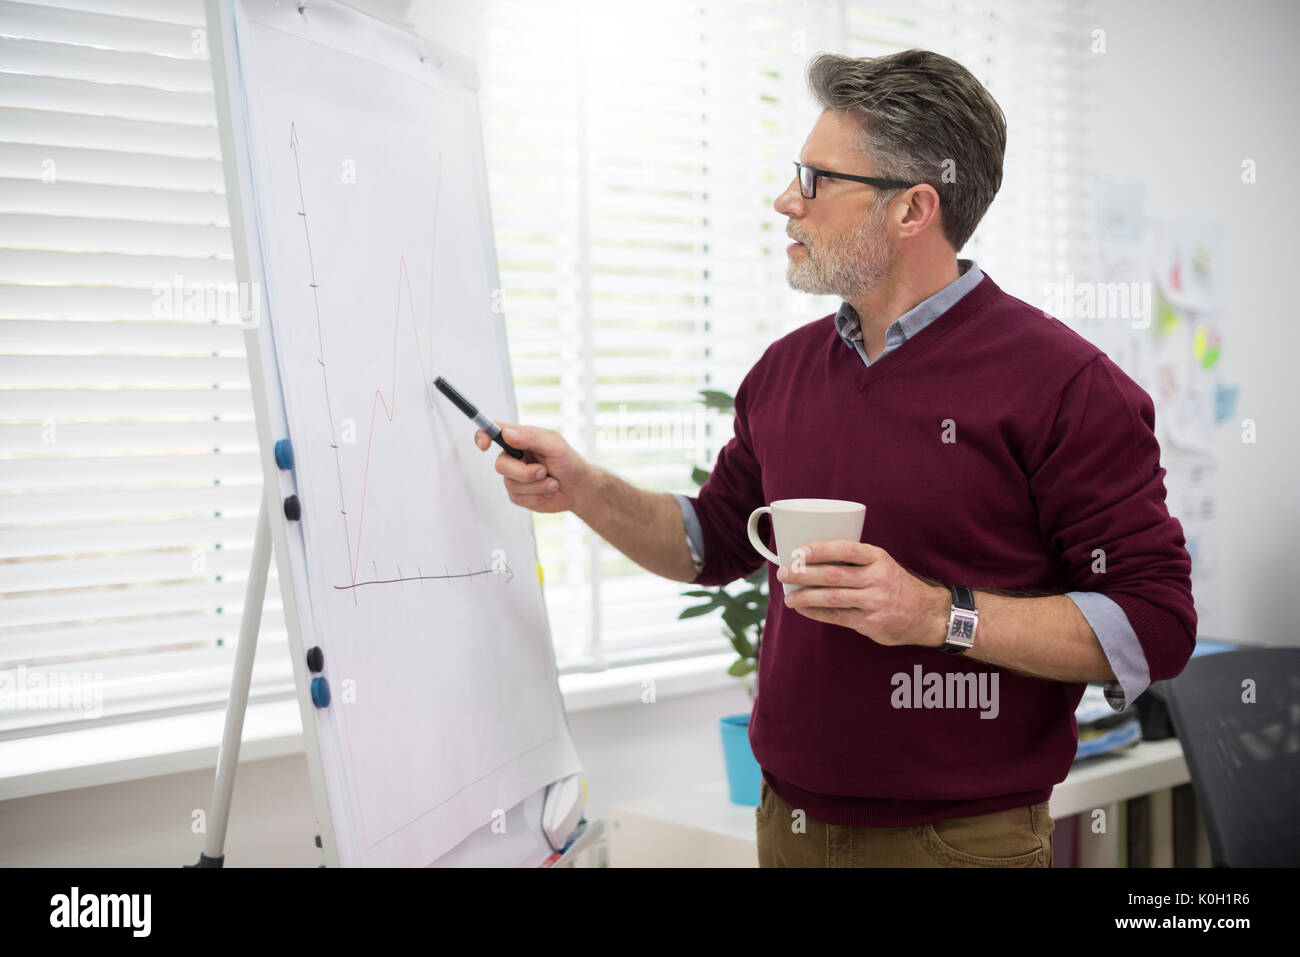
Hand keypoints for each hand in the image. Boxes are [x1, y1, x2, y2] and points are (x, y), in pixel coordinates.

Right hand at [473, 421, 593, 513]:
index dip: (482, 436)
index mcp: (520, 439)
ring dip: (536, 485)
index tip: (484, 444)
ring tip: (552, 482)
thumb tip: (507, 433)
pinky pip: (517, 498)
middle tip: (545, 471)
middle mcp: (514, 457)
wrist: (579, 489)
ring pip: (510, 483)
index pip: (493, 432)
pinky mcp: (518, 495)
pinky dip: (536, 495)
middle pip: (500, 465)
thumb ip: (531, 438)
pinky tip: (548, 491)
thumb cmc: (569, 463)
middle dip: (524, 472)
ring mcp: (515, 477)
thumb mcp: (555, 445)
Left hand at [776, 540, 949, 647]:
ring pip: (833, 597)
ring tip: (789, 597)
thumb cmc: (896, 585)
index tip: (799, 550)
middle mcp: (878, 578)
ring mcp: (875, 602)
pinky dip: (817, 613)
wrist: (927, 614)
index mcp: (878, 558)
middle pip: (834, 575)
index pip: (846, 550)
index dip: (821, 549)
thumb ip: (855, 562)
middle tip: (784, 573)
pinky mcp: (872, 623)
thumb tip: (811, 558)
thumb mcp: (882, 564)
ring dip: (806, 597)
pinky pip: (838, 617)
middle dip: (804, 574)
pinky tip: (803, 610)